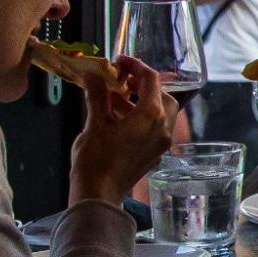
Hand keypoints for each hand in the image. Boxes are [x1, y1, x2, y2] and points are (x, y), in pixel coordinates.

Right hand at [69, 55, 172, 203]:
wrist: (98, 195)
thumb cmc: (96, 158)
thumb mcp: (95, 122)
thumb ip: (98, 94)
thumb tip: (95, 75)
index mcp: (151, 116)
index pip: (151, 79)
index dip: (136, 65)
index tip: (120, 61)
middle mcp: (163, 128)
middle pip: (162, 96)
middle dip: (143, 85)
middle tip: (122, 81)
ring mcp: (160, 144)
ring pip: (159, 114)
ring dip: (140, 102)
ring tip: (114, 97)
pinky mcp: (154, 156)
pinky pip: (153, 129)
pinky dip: (141, 118)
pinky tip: (117, 117)